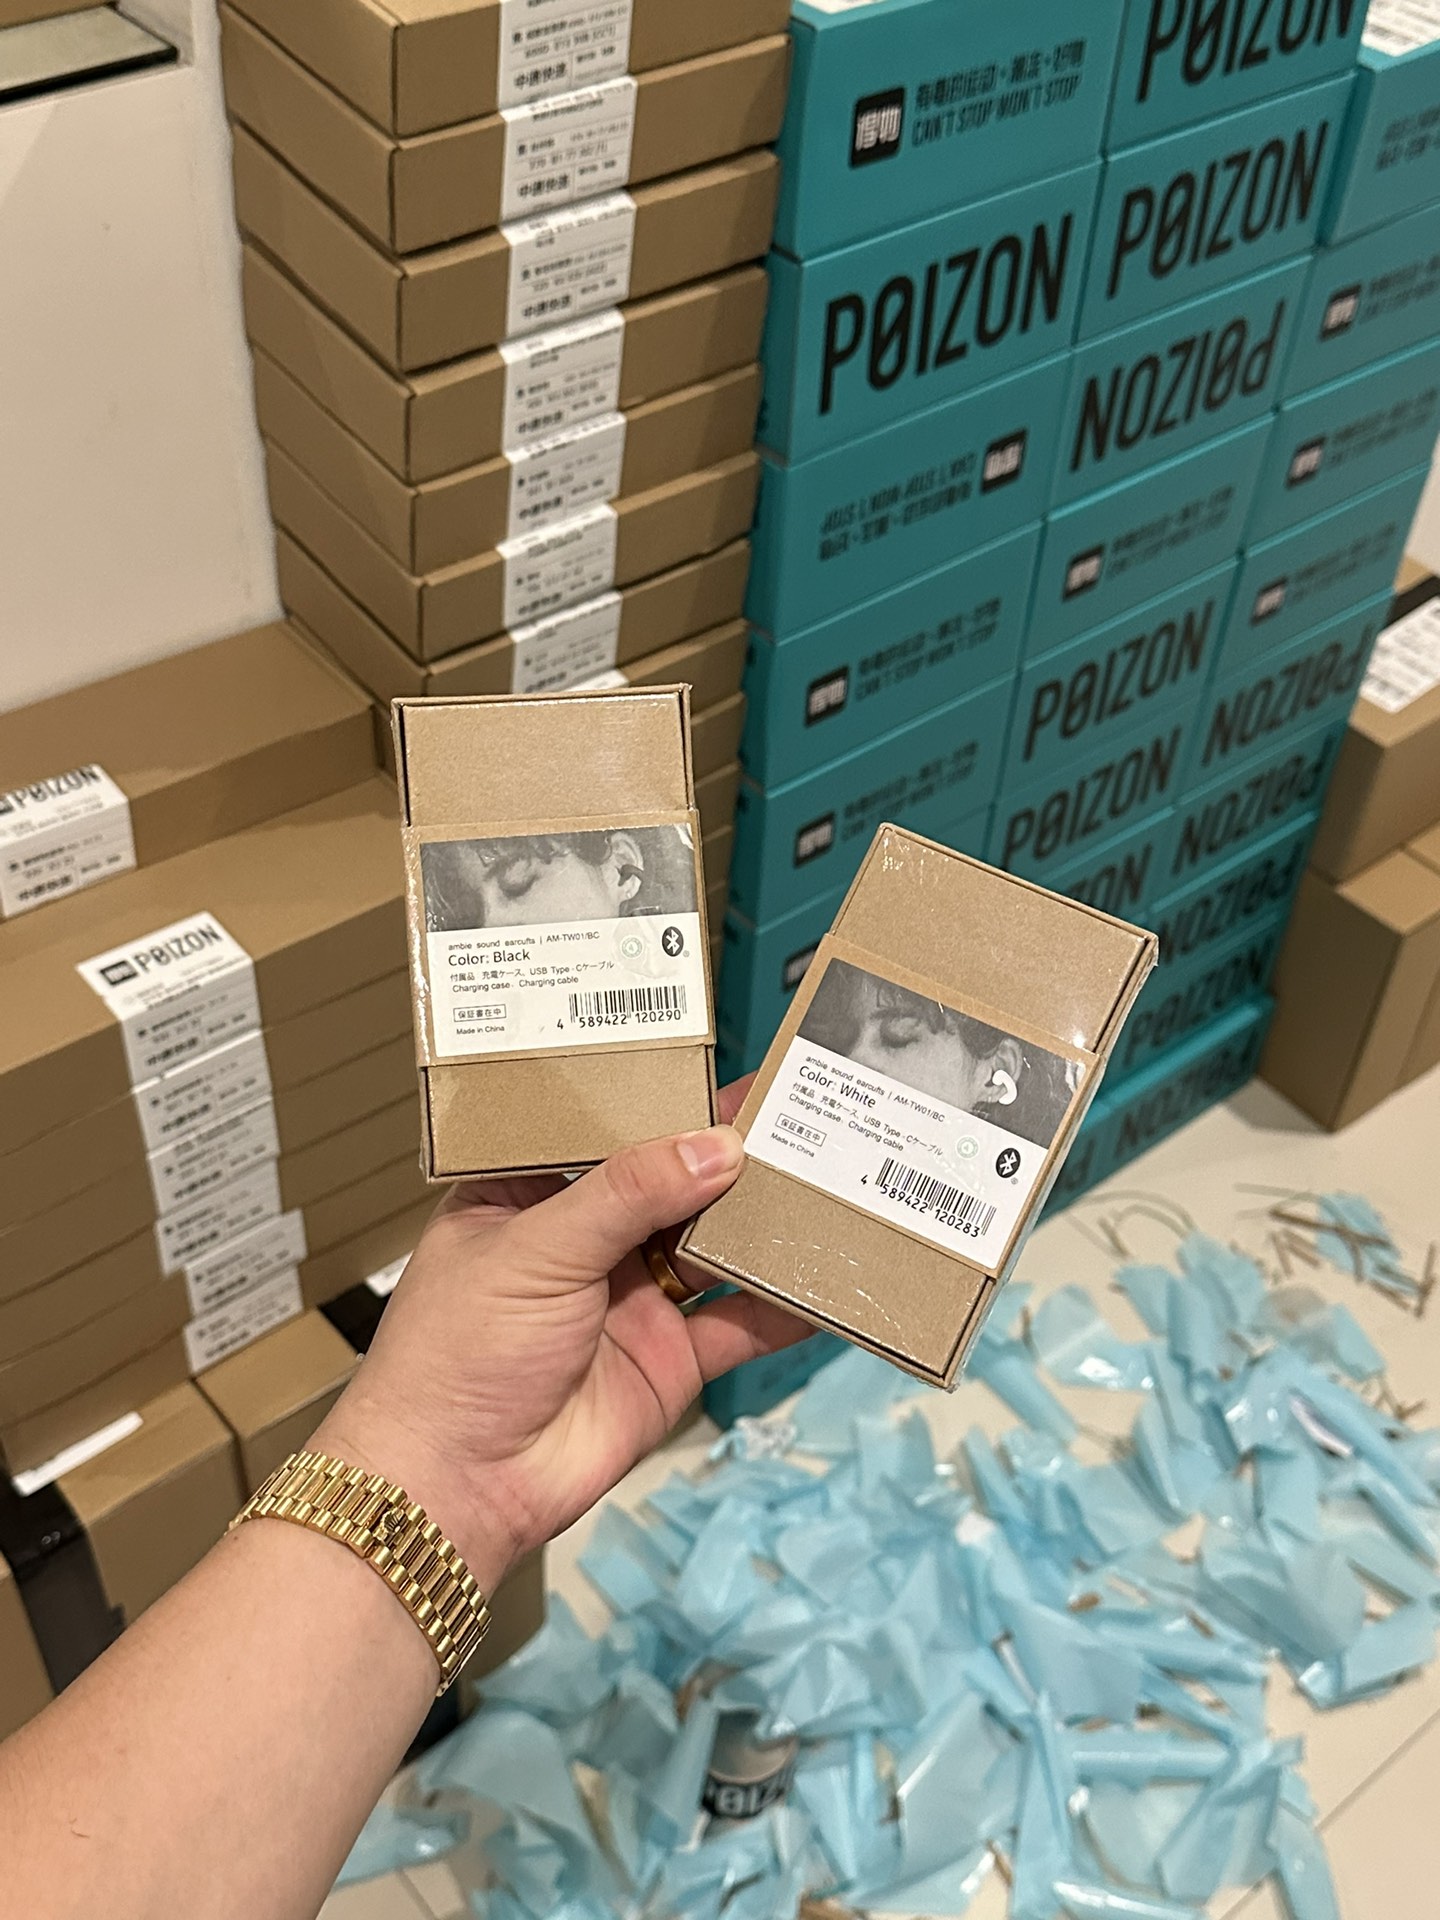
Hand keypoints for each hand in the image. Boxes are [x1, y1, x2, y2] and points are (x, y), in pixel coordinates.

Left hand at [313, 1083, 810, 1592]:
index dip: (659, 1100)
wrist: (458, 1486)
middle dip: (727, 1157)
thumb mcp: (535, 1249)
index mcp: (529, 1195)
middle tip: (799, 1115)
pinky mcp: (669, 1358)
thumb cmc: (457, 1356)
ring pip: (712, 1247)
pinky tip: (826, 1279)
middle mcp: (585, 1240)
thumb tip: (716, 1148)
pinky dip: (782, 1305)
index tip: (725, 1068)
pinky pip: (737, 1323)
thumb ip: (627, 1194)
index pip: (605, 1131)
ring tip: (826, 1179)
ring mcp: (631, 1299)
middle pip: (670, 1185)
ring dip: (762, 1222)